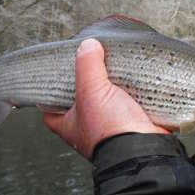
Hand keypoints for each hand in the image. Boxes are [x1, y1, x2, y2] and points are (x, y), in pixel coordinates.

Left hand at [43, 38, 169, 158]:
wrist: (145, 149)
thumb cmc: (111, 131)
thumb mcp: (91, 92)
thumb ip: (87, 66)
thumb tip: (88, 46)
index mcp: (69, 124)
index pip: (50, 108)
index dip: (50, 93)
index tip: (54, 78)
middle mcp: (88, 127)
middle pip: (81, 99)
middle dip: (87, 84)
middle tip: (89, 67)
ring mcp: (111, 125)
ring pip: (107, 100)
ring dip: (112, 87)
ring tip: (114, 69)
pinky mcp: (132, 122)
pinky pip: (128, 102)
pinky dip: (131, 92)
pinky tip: (134, 80)